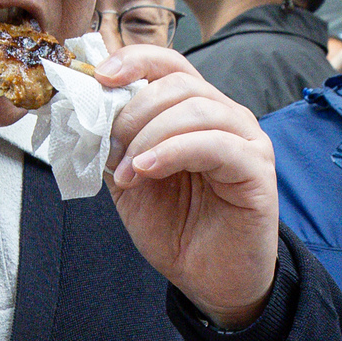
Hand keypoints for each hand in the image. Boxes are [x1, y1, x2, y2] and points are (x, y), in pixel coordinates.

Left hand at [97, 47, 279, 329]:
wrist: (211, 281)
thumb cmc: (178, 229)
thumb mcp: (130, 182)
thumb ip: (113, 145)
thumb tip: (84, 114)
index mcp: (194, 112)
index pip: (169, 64)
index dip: (134, 60)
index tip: (99, 77)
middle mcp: (225, 117)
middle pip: (178, 83)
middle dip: (134, 111)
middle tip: (111, 148)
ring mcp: (246, 140)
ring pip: (197, 108)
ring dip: (150, 136)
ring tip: (128, 173)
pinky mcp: (257, 170)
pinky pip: (216, 144)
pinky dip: (174, 151)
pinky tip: (147, 170)